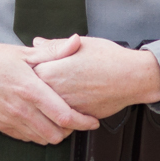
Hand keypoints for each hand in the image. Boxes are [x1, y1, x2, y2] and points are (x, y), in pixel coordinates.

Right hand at [0, 39, 98, 143]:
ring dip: (54, 133)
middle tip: (76, 120)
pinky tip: (40, 121)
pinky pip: (25, 138)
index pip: (65, 116)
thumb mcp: (23, 52)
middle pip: (56, 134)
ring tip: (59, 121)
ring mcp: (10, 120)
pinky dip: (37, 134)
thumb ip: (53, 52)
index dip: (83, 122)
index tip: (93, 121)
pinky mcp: (0, 126)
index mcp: (31, 90)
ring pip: (41, 139)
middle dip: (70, 130)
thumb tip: (76, 41)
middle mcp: (21, 109)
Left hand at [33, 36, 159, 119]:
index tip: (32, 67)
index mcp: (50, 71)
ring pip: (46, 108)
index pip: (27, 72)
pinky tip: (66, 104)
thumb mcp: (80, 44)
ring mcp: (65, 107)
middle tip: (43, 81)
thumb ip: (54, 46)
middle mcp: (54, 92)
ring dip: (46, 102)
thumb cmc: (109, 58)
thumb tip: (37, 42)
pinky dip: (60, 113)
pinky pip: (61, 117)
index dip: (29, 69)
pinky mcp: (77, 118)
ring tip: (56, 93)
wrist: (132, 77)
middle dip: (35, 88)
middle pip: (33, 93)